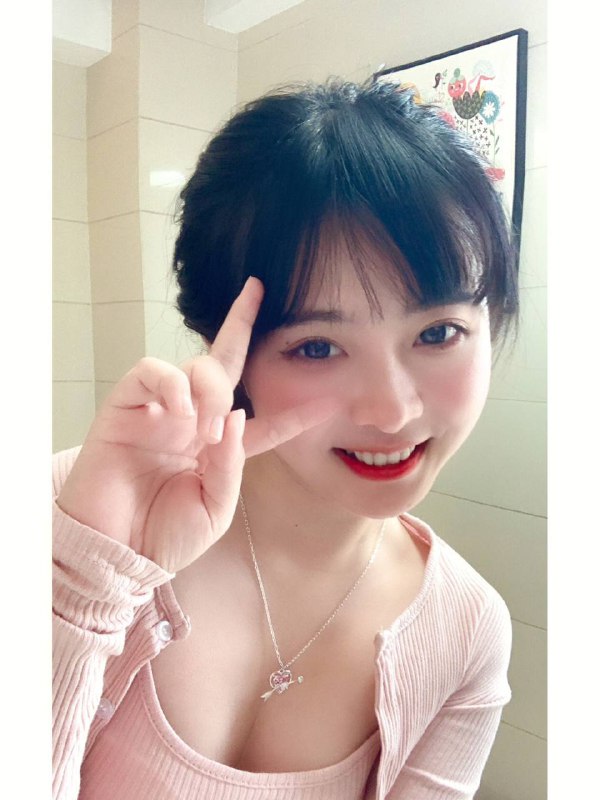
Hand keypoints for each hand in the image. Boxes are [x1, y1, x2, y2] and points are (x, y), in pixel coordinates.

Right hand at [57, 278, 336, 572]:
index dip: (295, 412)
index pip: (262, 420)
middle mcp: (191, 421)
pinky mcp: (124, 408)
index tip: (330, 401)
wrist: (114, 555)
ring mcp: (159, 411)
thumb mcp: (215, 509)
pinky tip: (180, 411)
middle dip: (242, 325)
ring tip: (207, 429)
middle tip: (254, 339)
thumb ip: (232, 464)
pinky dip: (171, 383)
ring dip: (212, 389)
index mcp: (217, 449)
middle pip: (223, 362)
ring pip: (195, 364)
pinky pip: (150, 372)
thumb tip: (237, 414)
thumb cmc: (163, 537)